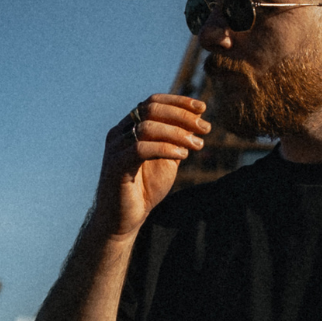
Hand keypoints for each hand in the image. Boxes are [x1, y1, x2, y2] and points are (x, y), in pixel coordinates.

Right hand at [94, 94, 210, 238]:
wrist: (126, 218)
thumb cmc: (145, 188)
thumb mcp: (167, 160)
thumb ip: (178, 141)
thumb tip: (197, 120)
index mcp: (129, 128)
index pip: (153, 102)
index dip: (178, 102)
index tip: (202, 107)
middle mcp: (119, 133)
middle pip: (150, 110)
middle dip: (182, 116)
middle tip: (205, 127)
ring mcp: (115, 148)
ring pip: (146, 127)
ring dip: (176, 133)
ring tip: (197, 145)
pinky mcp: (116, 166)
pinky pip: (140, 149)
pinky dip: (164, 148)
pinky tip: (182, 155)